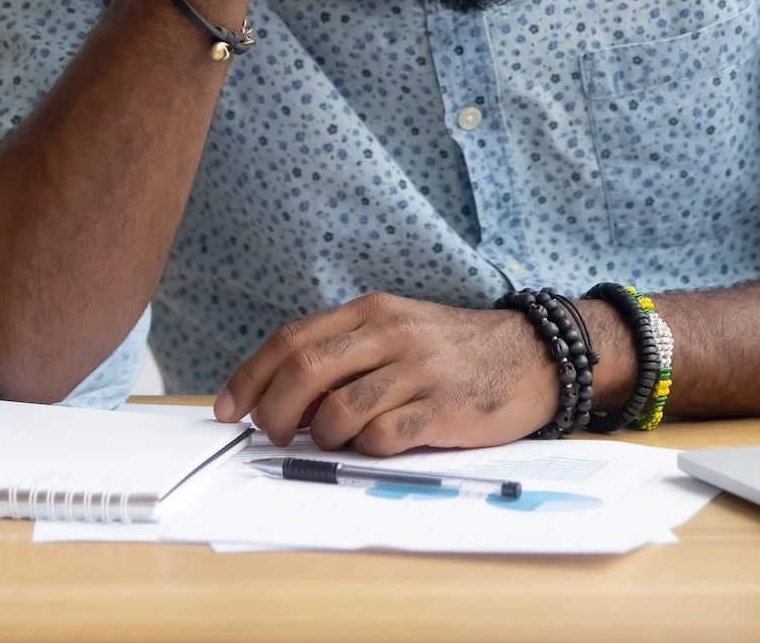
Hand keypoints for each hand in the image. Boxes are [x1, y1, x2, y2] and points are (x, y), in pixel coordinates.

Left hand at [212, 294, 559, 454]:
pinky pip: (382, 437)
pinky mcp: (442, 410)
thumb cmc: (453, 350)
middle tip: (270, 434)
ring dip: (320, 437)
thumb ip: (344, 354)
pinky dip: (365, 449)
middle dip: (272, 412)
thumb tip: (282, 398)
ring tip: (330, 441)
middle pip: (304, 372)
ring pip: (338, 411)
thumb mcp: (396, 331)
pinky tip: (375, 444)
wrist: (532, 356)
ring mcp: (418, 371)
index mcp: (371, 311)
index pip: (291, 339)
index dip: (249, 376)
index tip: (226, 408)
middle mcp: (391, 334)